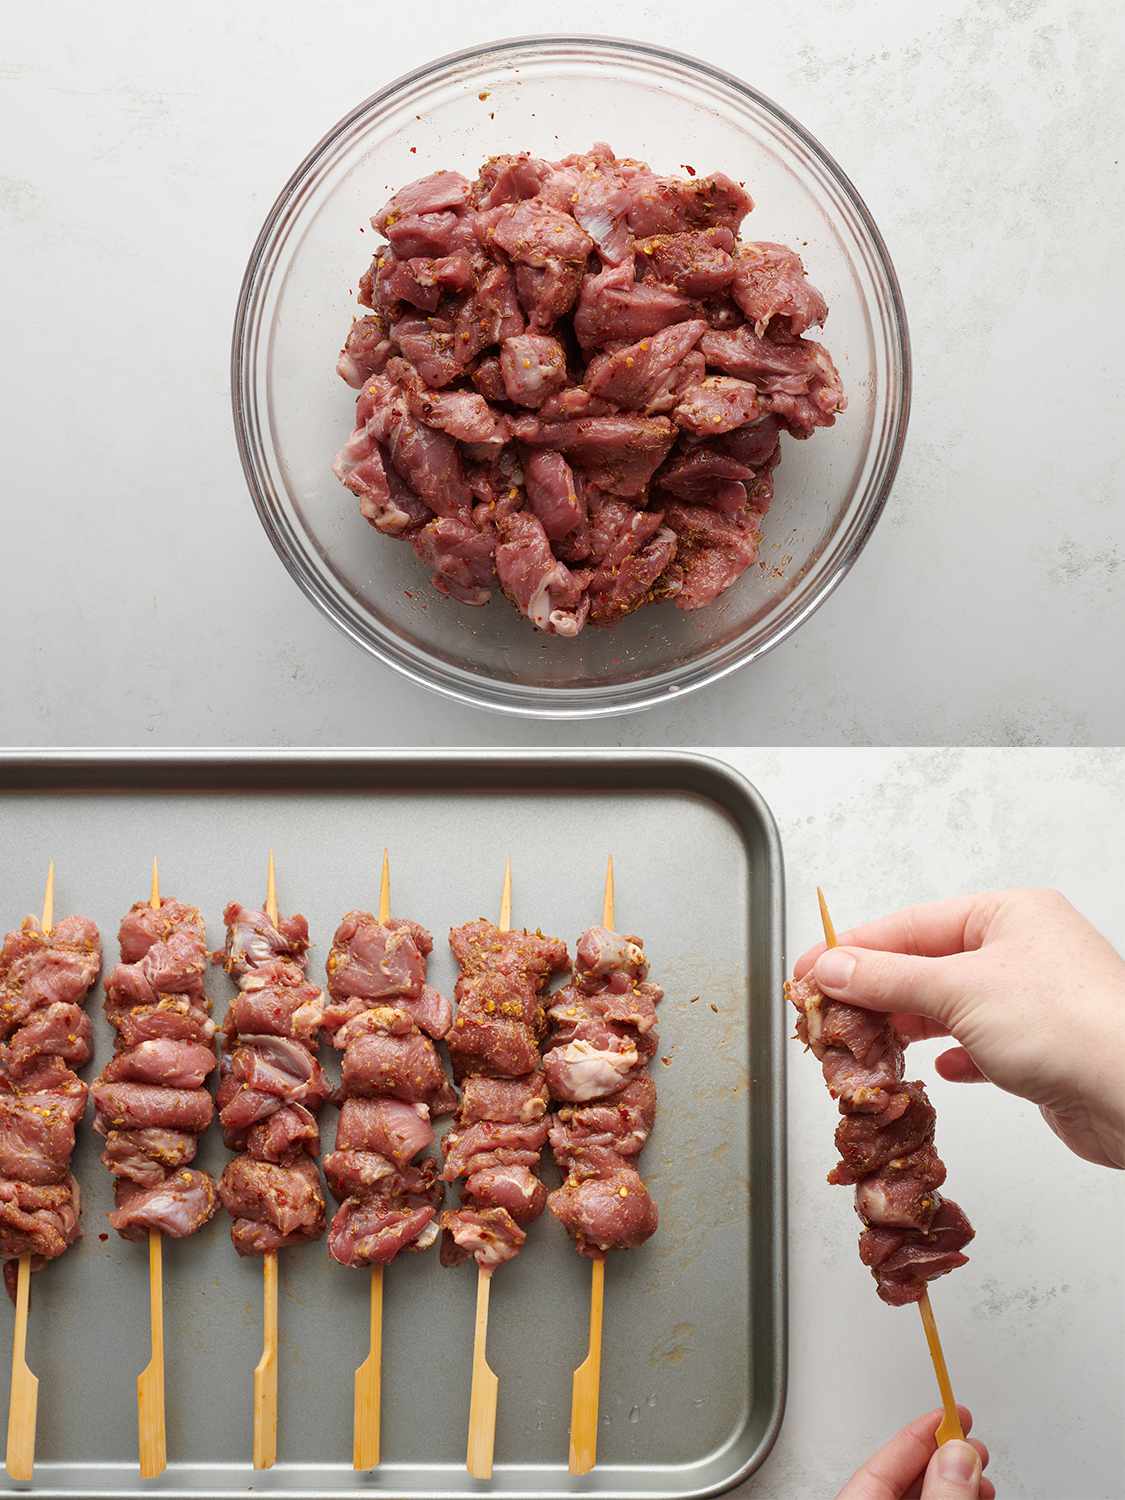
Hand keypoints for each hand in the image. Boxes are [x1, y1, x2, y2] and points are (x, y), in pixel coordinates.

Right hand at [796, 889, 1124, 1167]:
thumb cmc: (1070, 1027)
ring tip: (870, 1046)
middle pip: (927, 964)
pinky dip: (952, 1055)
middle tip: (829, 1015)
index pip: (910, 924)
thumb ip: (888, 979)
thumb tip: (833, 967)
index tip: (809, 970)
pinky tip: (937, 1070)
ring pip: (950, 1005)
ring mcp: (1034, 1000)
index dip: (854, 949)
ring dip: (909, 1026)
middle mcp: (1023, 949)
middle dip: (877, 992)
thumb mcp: (960, 991)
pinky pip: (979, 1044)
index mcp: (1008, 914)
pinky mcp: (1042, 1049)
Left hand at [836, 1407, 992, 1498]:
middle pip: (903, 1475)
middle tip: (972, 1443)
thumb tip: (958, 1455)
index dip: (920, 1434)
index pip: (883, 1461)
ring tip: (981, 1475)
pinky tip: (972, 1495)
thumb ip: (941, 1496)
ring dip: (954, 1481)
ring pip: (920, 1494)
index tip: (950, 1413)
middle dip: (944, 1456)